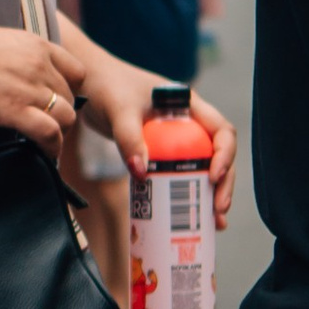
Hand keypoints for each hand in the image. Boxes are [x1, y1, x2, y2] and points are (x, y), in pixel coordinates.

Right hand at [0, 19, 75, 151]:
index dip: (69, 91)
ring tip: (45, 144)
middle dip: (61, 116)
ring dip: (59, 134)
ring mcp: (28, 87)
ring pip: (66, 117)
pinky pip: (49, 133)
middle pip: (70, 99)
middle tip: (44, 129)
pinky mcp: (13, 109)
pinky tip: (44, 153)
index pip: (77, 72)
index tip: (54, 104)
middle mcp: (39, 65)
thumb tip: (20, 79)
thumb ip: (18, 58)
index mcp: (37, 45)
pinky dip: (52, 147)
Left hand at [74, 53, 238, 225]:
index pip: (221, 130)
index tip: (214, 176)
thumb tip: (142, 173)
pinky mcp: (159, 152)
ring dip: (210, 194)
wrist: (84, 84)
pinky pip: (178, 175)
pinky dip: (185, 195)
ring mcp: (174, 139)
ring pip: (202, 168)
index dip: (225, 154)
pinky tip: (191, 219)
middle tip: (219, 211)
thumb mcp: (119, 111)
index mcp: (188, 105)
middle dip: (223, 184)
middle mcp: (188, 123)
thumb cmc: (105, 86)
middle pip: (218, 156)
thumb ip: (129, 138)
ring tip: (215, 223)